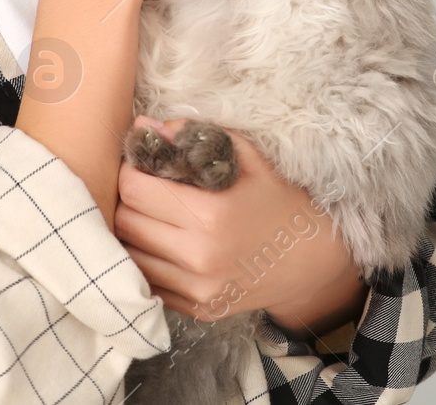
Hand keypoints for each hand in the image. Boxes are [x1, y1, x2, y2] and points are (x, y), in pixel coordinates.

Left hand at [115, 116, 367, 336]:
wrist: (309, 261)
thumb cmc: (277, 201)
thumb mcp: (248, 159)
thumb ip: (196, 137)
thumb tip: (147, 126)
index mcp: (212, 214)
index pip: (135, 189)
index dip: (132, 169)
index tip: (142, 162)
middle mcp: (199, 256)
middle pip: (126, 222)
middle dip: (129, 198)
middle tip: (145, 186)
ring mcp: (196, 288)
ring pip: (130, 255)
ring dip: (134, 230)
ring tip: (153, 214)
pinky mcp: (195, 308)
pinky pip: (148, 281)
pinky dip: (148, 260)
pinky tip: (166, 243)